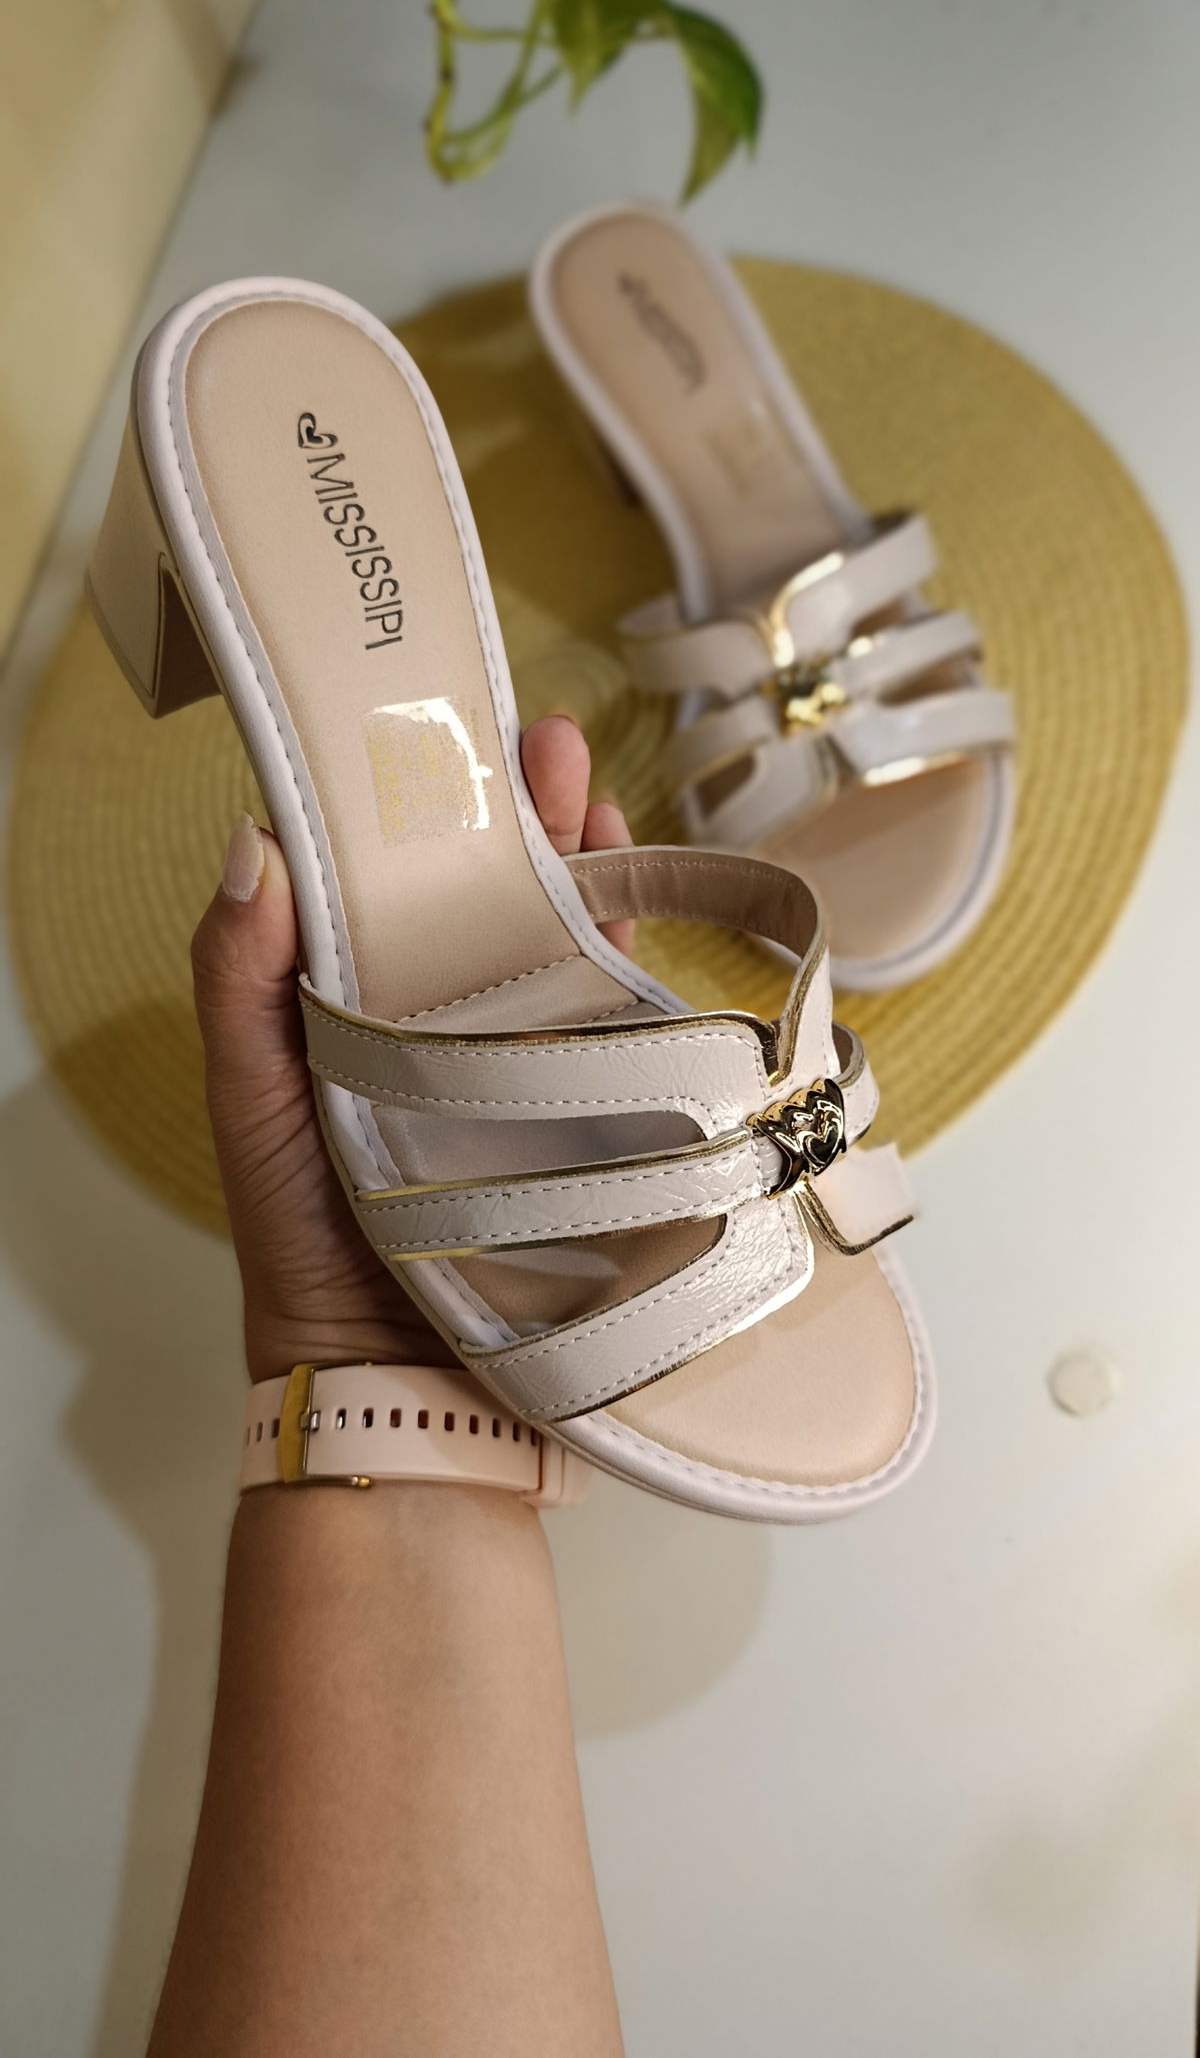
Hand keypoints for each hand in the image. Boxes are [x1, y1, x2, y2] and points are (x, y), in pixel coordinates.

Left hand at [191, 717, 632, 1383]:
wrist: (408, 1387)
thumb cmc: (308, 1248)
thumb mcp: (255, 1105)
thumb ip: (239, 984)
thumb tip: (251, 844)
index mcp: (365, 1012)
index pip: (397, 885)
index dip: (419, 809)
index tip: (438, 739)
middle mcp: (452, 1030)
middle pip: (493, 895)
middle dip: (522, 813)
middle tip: (547, 741)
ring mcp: (531, 1071)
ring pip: (566, 941)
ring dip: (585, 860)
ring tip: (594, 790)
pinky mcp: (598, 1118)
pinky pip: (627, 1020)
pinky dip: (643, 952)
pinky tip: (644, 892)